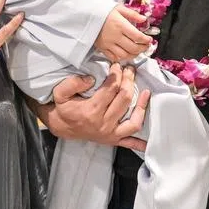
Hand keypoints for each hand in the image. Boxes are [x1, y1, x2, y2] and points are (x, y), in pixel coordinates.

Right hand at [32, 64, 148, 150]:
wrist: (62, 127)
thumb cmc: (63, 109)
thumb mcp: (60, 93)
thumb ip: (72, 83)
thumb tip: (91, 79)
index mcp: (91, 111)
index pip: (111, 88)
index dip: (116, 74)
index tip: (117, 65)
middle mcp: (103, 123)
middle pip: (124, 100)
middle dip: (129, 81)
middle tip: (130, 70)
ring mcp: (110, 133)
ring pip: (133, 121)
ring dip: (142, 106)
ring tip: (146, 92)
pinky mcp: (113, 140)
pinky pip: (130, 143)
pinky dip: (140, 143)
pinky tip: (148, 141)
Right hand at [95, 5, 151, 62]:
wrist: (86, 15)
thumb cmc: (103, 11)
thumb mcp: (119, 8)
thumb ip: (132, 14)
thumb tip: (144, 20)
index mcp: (120, 25)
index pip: (137, 36)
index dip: (146, 40)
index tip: (149, 40)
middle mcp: (115, 36)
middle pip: (133, 48)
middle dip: (142, 48)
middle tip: (146, 46)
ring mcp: (108, 44)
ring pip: (124, 55)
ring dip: (133, 55)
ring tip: (137, 51)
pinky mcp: (102, 48)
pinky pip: (114, 57)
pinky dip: (122, 58)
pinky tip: (126, 54)